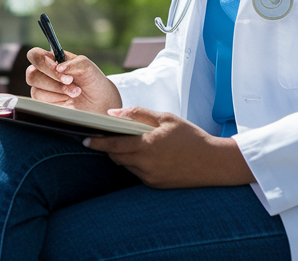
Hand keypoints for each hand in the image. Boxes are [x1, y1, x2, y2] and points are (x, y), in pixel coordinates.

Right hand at [25, 47, 121, 115]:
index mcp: (51, 59)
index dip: (42, 62)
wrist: (98, 99)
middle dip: (53, 79)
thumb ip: (72, 63)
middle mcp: (43, 73)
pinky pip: (42, 103)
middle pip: (31, 74)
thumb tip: (58, 67)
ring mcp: (42, 89)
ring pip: (37, 90)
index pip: (34, 55)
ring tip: (75, 91)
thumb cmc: (91, 79)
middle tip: (71, 81)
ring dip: (59, 91)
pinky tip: (69, 99)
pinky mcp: (44, 104)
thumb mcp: (86, 66)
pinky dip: (58, 100)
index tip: (59, 68)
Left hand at [85, 107, 255, 188]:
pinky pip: (137, 173)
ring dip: (123, 155)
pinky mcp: (155, 185)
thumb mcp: (166, 118)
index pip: (114, 145)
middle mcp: (146, 165)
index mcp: (147, 146)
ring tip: (127, 142)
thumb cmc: (190, 136)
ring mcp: (150, 178)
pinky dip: (135, 163)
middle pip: (116, 156)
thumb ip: (138, 114)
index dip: (97, 142)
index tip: (84, 138)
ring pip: (126, 165)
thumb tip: (114, 113)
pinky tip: (144, 154)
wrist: (213, 163)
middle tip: (102, 137)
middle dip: (108, 147)